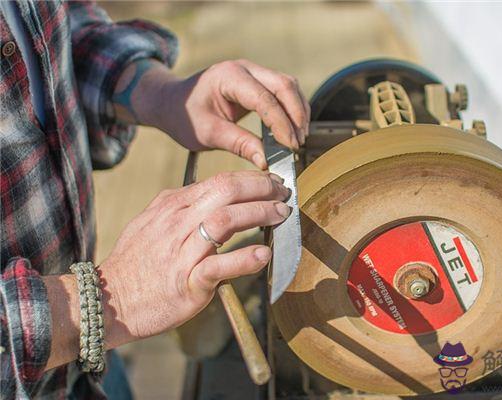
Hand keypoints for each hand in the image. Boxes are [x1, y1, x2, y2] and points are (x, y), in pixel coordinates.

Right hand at [98, 170, 289, 346]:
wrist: (108, 301)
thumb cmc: (134, 264)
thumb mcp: (150, 222)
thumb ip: (178, 205)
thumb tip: (204, 192)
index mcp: (172, 206)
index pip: (219, 181)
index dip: (251, 179)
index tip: (270, 183)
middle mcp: (177, 223)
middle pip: (226, 192)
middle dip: (261, 188)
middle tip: (283, 194)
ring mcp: (182, 252)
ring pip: (225, 221)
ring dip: (259, 214)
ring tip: (280, 215)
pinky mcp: (187, 282)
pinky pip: (218, 266)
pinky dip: (244, 258)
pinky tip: (263, 254)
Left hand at [125, 59, 309, 168]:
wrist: (172, 102)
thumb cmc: (185, 116)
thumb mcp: (207, 133)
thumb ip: (238, 144)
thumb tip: (266, 162)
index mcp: (229, 77)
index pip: (265, 98)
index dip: (281, 123)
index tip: (290, 146)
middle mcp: (245, 69)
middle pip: (284, 85)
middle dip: (296, 115)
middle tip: (298, 144)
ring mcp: (253, 72)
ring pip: (289, 86)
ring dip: (298, 111)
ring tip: (298, 139)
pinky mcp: (258, 81)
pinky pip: (284, 90)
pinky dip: (292, 109)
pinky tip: (292, 129)